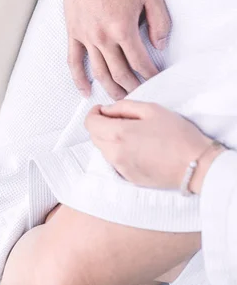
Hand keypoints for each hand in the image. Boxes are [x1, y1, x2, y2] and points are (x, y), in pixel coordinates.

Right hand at [63, 0, 169, 98]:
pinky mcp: (73, 33)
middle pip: (120, 74)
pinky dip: (79, 79)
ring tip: (121, 97)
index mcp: (123, 29)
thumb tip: (159, 45)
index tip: (157, 78)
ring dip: (111, 88)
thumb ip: (159, 21)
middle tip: (142, 93)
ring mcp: (86, 37)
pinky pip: (74, 62)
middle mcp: (103, 38)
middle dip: (133, 87)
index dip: (151, 74)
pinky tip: (86, 91)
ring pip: (99, 73)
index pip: (140, 62)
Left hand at [84, 101, 223, 192]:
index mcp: (118, 133)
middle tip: (120, 118)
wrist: (195, 165)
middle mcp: (114, 153)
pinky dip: (119, 152)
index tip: (103, 109)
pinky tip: (138, 148)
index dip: (94, 113)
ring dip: (110, 139)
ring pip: (103, 149)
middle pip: (94, 136)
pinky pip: (115, 161)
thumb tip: (107, 110)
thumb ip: (124, 107)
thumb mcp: (151, 109)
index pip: (90, 123)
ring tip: (132, 133)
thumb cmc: (177, 134)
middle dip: (101, 125)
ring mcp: (120, 168)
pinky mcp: (128, 178)